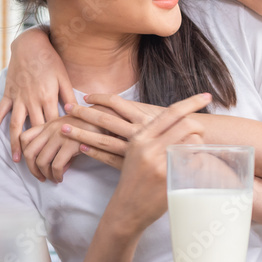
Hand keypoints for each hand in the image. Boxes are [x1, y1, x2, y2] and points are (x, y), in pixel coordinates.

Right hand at [0, 27, 75, 161]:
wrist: (30, 44)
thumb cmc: (51, 60)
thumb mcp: (64, 77)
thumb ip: (69, 95)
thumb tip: (77, 113)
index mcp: (48, 98)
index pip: (54, 126)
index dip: (58, 142)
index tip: (62, 157)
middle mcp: (32, 101)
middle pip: (35, 131)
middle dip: (38, 149)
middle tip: (41, 167)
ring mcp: (18, 98)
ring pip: (16, 125)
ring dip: (16, 144)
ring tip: (17, 160)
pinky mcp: (8, 93)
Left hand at [19, 115, 98, 182]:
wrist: (106, 117)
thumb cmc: (88, 124)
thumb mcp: (68, 127)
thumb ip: (56, 140)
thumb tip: (54, 164)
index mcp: (48, 124)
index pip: (24, 138)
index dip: (22, 153)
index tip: (29, 164)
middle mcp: (50, 130)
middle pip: (29, 153)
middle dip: (32, 169)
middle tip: (40, 177)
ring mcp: (60, 137)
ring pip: (41, 162)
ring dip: (45, 175)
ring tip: (53, 179)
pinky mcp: (70, 145)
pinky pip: (56, 166)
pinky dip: (57, 175)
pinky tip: (61, 177)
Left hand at [62, 95, 200, 166]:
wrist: (197, 162)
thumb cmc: (191, 139)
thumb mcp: (174, 123)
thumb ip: (157, 118)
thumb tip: (137, 109)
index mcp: (146, 118)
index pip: (117, 104)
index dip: (101, 99)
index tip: (88, 96)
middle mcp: (137, 132)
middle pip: (103, 119)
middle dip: (84, 112)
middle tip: (67, 107)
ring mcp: (133, 150)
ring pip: (102, 138)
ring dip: (82, 132)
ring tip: (63, 128)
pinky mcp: (132, 165)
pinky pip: (109, 158)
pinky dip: (95, 153)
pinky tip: (82, 149)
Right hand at [105, 93, 210, 233]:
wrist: (126, 209)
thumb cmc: (134, 179)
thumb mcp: (135, 152)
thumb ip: (153, 136)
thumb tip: (179, 120)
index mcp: (140, 137)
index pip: (171, 112)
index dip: (191, 102)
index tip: (206, 96)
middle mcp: (148, 147)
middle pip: (186, 124)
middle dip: (199, 127)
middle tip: (199, 135)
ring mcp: (159, 163)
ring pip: (192, 141)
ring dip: (198, 144)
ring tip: (191, 154)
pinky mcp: (169, 178)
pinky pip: (194, 161)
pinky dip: (196, 162)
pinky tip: (189, 168)